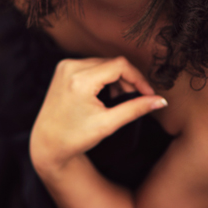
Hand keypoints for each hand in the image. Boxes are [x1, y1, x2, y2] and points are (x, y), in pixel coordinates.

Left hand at [29, 56, 166, 174]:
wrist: (46, 144)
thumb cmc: (75, 138)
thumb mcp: (108, 124)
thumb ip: (136, 109)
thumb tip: (161, 101)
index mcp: (80, 80)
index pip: (120, 66)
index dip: (138, 78)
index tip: (149, 93)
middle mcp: (70, 67)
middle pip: (112, 63)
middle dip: (128, 80)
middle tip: (136, 99)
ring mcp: (65, 66)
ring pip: (103, 63)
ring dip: (116, 78)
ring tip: (120, 99)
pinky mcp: (63, 68)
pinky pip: (92, 65)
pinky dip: (104, 77)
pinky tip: (106, 93)